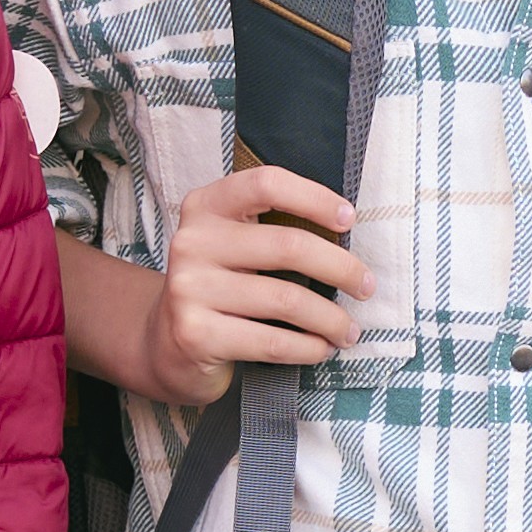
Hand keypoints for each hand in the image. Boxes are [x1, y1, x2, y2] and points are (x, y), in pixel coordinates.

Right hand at [142, 166, 372, 403]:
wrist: (165, 344)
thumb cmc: (220, 287)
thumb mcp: (233, 245)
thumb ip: (272, 228)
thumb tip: (348, 233)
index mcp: (206, 206)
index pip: (267, 183)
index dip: (314, 197)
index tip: (349, 219)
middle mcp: (192, 242)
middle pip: (288, 246)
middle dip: (341, 268)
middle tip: (367, 287)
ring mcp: (190, 288)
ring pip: (286, 299)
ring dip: (330, 319)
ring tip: (349, 330)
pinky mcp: (196, 334)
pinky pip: (271, 341)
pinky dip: (307, 348)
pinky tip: (321, 348)